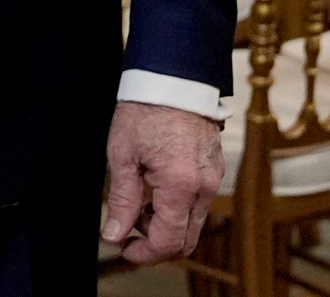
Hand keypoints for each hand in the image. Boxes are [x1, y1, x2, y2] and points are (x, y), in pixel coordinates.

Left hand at [102, 100, 222, 264]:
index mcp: (181, 185)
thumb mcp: (123, 156)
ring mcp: (213, 177)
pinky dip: (177, 207)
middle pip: (186, 239)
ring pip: (193, 222)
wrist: (173, 76)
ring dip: (166, 224)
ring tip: (138, 204)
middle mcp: (204, 186)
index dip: (144, 253)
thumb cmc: (146, 109)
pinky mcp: (214, 168)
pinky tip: (155, 189)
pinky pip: (198, 201)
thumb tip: (115, 234)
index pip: (168, 241)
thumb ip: (122, 200)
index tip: (124, 246)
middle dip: (156, 243)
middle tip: (128, 230)